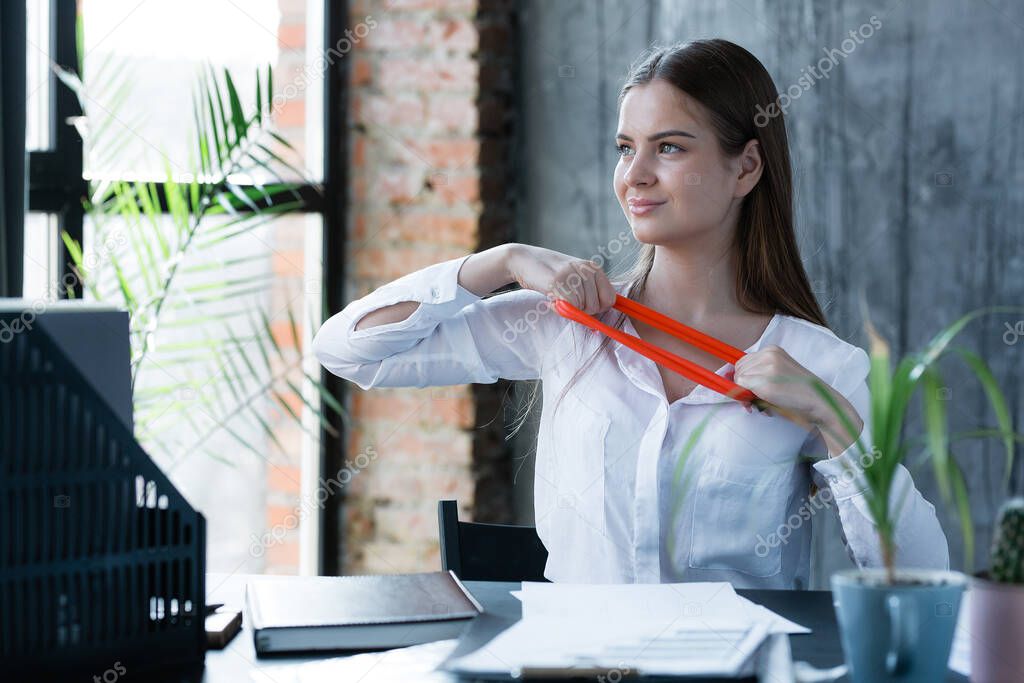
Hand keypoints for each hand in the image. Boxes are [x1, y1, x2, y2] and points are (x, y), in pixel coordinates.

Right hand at [505, 244, 616, 315]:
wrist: (523, 260)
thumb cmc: (549, 275)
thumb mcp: (574, 280)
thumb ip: (588, 295)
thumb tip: (597, 325)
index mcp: (595, 269)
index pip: (611, 299)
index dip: (598, 308)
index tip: (583, 306)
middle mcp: (587, 270)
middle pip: (597, 307)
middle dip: (581, 311)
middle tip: (566, 300)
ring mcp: (574, 274)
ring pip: (583, 308)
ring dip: (568, 309)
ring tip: (556, 296)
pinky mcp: (559, 281)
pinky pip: (569, 307)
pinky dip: (558, 308)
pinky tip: (550, 298)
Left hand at [732, 345, 846, 429]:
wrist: (819, 401)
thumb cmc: (800, 392)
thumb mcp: (779, 374)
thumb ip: (759, 374)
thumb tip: (730, 379)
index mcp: (772, 350)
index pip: (743, 362)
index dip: (743, 378)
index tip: (749, 392)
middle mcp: (768, 354)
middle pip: (738, 369)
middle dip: (742, 387)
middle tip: (752, 403)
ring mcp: (767, 367)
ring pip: (739, 380)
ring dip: (747, 396)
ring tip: (764, 406)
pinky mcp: (765, 382)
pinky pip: (742, 389)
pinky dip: (749, 401)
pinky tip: (766, 408)